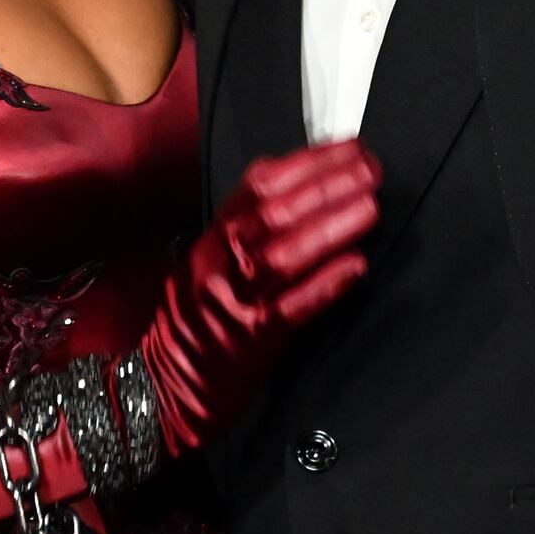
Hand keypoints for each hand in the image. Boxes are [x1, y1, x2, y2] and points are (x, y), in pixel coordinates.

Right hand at [133, 140, 380, 452]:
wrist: (165, 384)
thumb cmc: (195, 323)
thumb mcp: (209, 261)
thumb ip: (245, 223)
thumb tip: (295, 179)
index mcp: (213, 239)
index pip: (259, 185)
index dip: (306, 161)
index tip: (345, 149)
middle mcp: (221, 264)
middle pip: (275, 213)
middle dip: (327, 185)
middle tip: (370, 170)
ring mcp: (236, 301)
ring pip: (284, 255)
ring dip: (331, 227)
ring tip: (370, 208)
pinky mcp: (254, 341)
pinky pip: (291, 309)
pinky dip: (324, 285)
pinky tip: (354, 267)